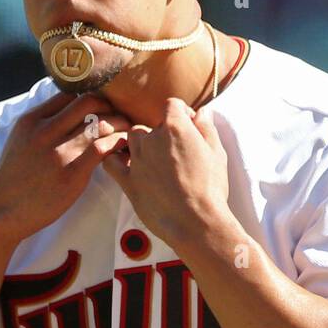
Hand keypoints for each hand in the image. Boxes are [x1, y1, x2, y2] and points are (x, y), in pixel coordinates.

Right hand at [0, 91, 129, 243]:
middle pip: (89, 102)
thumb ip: (40, 125)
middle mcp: (45, 131)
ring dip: (121, 124)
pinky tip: (123, 148)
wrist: (1, 211)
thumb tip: (63, 114)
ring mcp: (58, 152)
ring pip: (100, 122)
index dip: (90, 97)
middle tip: (121, 116)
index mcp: (32, 120)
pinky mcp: (72, 173)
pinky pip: (103, 147)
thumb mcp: (19, 141)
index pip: (69, 94)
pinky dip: (118, 143)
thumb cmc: (14, 179)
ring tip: (129, 131)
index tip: (103, 107)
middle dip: (110, 106)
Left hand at [100, 97, 231, 247]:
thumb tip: (201, 112)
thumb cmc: (210, 188)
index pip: (172, 105)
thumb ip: (206, 128)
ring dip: (140, 145)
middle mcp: (152, 139)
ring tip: (154, 159)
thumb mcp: (217, 153)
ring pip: (131, 138)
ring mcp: (137, 160)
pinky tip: (126, 164)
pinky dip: (115, 159)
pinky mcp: (128, 181)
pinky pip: (111, 162)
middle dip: (161, 134)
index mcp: (175, 128)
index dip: (181, 113)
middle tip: (174, 152)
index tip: (188, 127)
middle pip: (150, 125)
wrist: (195, 222)